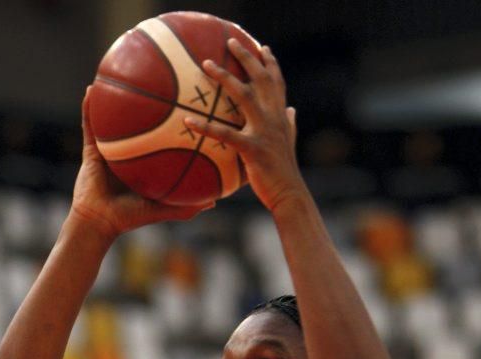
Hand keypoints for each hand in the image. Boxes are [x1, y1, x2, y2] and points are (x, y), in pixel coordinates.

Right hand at [70, 90, 213, 237]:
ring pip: (113, 116)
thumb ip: (186, 205)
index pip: (160, 136)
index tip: (187, 102)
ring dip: (116, 95)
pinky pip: (89, 124)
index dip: (173, 120)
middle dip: (147, 98)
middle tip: (160, 76)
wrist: (99, 223)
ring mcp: (109, 147)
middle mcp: (128, 150)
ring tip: (121, 70)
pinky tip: (91, 88)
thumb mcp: (161, 209)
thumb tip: (214, 201)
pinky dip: (88, 107)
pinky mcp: (91, 149)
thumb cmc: (129, 219)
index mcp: (144, 160)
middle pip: (139, 119)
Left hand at [184, 41, 302, 213]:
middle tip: (231, 41)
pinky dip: (205, 127)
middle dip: (246, 57)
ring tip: (206, 65)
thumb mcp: (290, 143)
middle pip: (260, 79)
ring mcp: (263, 131)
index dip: (271, 64)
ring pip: (243, 95)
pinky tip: (188, 121)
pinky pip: (224, 134)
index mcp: (280, 116)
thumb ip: (290, 125)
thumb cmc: (284, 172)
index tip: (263, 48)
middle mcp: (273, 118)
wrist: (288, 194)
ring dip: (224, 77)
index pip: (277, 83)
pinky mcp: (252, 148)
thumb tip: (293, 111)